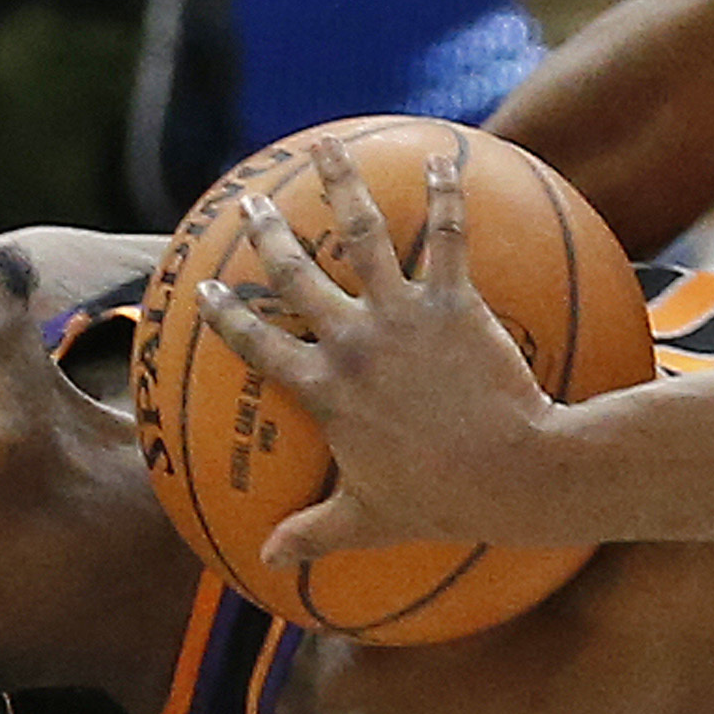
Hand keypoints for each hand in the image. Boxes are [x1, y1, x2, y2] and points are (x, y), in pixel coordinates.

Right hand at [198, 139, 563, 567]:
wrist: (509, 474)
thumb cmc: (438, 501)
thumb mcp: (365, 521)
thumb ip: (311, 534)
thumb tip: (268, 564)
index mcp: (323, 389)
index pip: (258, 345)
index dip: (228, 315)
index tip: (204, 287)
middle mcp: (353, 342)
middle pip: (297, 276)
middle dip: (268, 233)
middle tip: (250, 201)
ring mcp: (404, 316)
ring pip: (363, 235)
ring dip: (342, 186)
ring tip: (327, 148)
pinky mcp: (457, 302)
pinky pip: (448, 236)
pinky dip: (444, 194)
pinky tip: (440, 158)